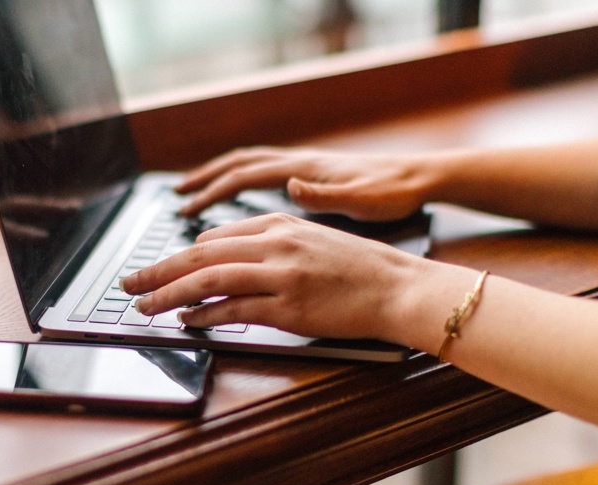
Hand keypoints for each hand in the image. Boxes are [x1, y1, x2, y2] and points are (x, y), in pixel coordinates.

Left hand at [120, 213, 423, 343]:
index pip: (214, 239)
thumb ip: (267, 242)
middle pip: (200, 256)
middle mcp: (275, 244)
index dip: (178, 256)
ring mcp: (281, 275)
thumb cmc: (356, 268)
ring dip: (169, 294)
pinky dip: (204, 315)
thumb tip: (217, 251)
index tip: (156, 270)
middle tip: (129, 284)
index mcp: (279, 225)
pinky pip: (234, 310)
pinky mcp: (289, 307)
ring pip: (209, 280)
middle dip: (158, 271)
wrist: (397, 287)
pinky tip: (185, 321)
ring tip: (144, 306)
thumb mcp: (309, 239)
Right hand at [176, 147, 431, 220]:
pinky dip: (242, 183)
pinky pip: (265, 174)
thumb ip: (325, 195)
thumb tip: (290, 186)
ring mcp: (305, 168)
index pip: (245, 175)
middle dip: (205, 179)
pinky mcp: (313, 176)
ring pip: (250, 166)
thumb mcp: (362, 200)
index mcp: (305, 169)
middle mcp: (300, 163)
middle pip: (239, 164)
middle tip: (177, 197)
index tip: (187, 208)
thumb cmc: (393, 192)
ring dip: (220, 178)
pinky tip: (240, 201)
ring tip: (196, 194)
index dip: (212, 191)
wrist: (420, 177)